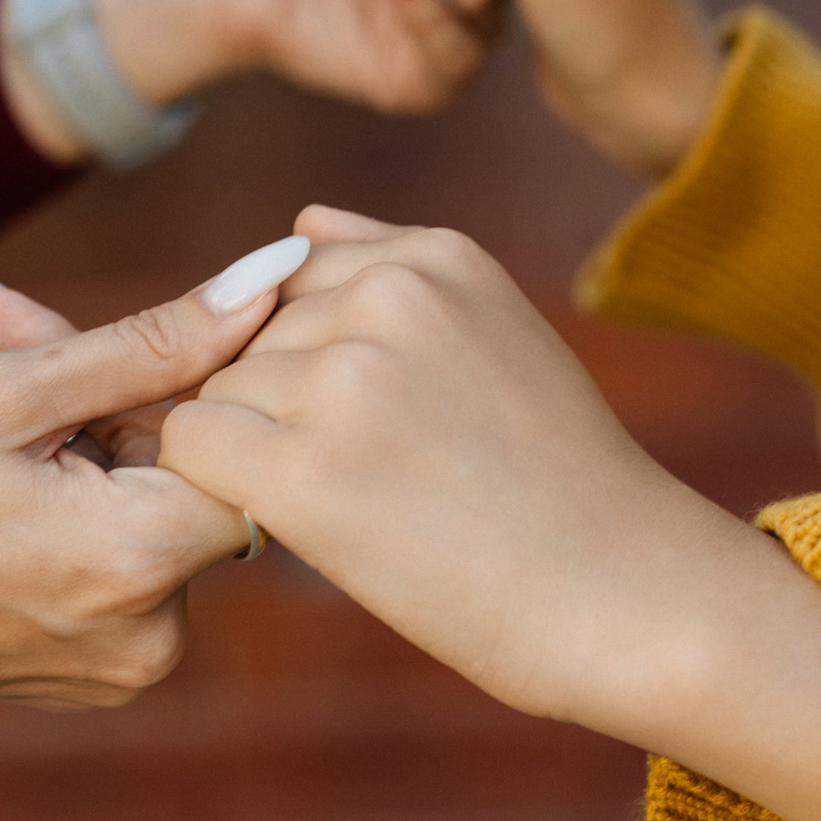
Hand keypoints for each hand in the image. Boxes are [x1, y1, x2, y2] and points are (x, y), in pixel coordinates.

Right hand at [0, 236, 311, 775]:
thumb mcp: (6, 394)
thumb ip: (154, 339)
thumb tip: (271, 277)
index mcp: (140, 564)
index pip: (243, 441)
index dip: (189, 365)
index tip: (107, 323)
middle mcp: (151, 637)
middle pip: (175, 469)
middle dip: (97, 384)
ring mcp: (114, 665)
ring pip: (128, 502)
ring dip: (62, 426)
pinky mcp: (76, 672)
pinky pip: (94, 551)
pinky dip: (49, 489)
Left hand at [157, 207, 820, 820]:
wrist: (627, 601)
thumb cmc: (560, 484)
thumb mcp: (499, 332)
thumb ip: (393, 268)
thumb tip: (300, 220)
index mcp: (435, 256)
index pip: (294, 283)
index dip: (309, 366)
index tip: (376, 428)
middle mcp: (386, 299)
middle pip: (247, 340)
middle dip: (281, 410)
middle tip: (382, 480)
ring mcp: (343, 382)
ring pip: (217, 395)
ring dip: (256, 455)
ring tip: (363, 506)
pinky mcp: (304, 471)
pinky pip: (193, 447)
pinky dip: (218, 491)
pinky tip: (295, 526)